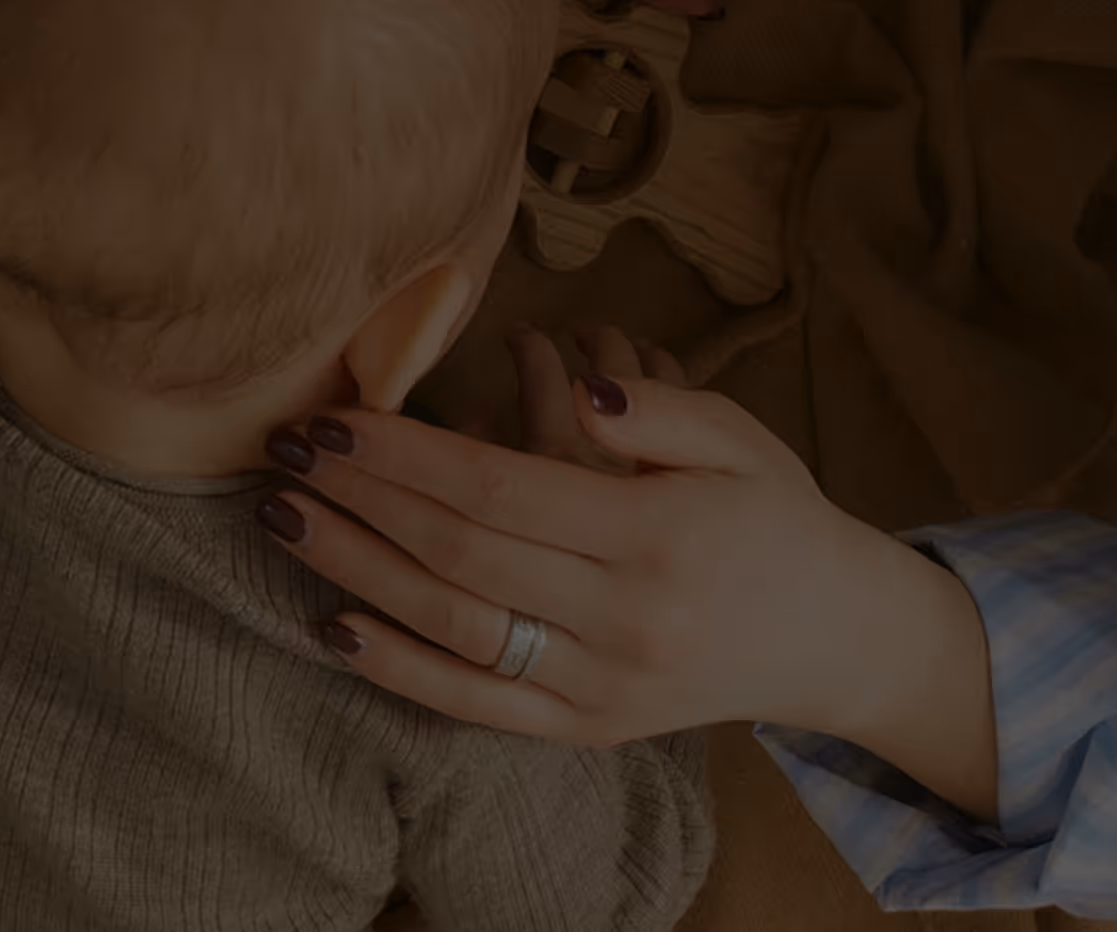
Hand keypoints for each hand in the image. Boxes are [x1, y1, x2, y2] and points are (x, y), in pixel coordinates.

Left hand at [263, 333, 999, 816]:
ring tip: (283, 519)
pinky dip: (400, 670)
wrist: (834, 637)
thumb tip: (577, 386)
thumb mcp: (740, 440)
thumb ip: (659, 409)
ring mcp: (603, 684)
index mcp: (660, 535)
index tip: (336, 417)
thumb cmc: (775, 519)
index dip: (406, 454)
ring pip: (454, 626)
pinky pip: (478, 707)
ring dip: (355, 572)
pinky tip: (335, 626)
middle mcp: (626, 618)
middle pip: (461, 552)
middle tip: (284, 450)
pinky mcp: (587, 730)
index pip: (501, 489)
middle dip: (360, 498)